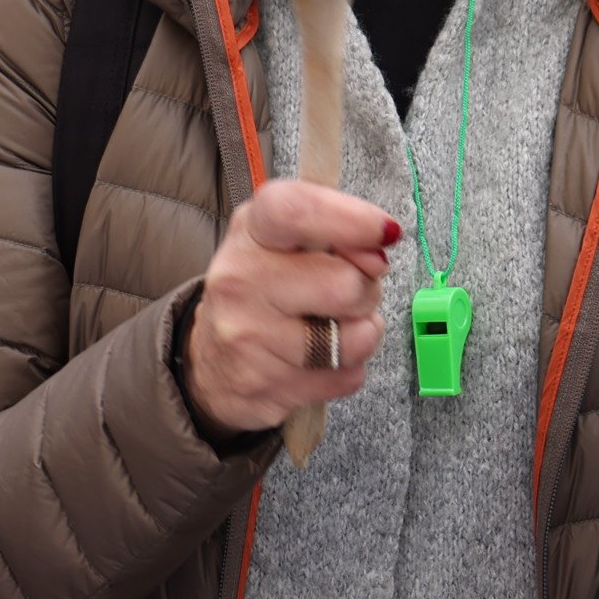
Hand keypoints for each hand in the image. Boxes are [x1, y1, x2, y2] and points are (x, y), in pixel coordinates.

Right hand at [182, 179, 397, 435]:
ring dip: (361, 334)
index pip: (295, 212)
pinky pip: (346, 378)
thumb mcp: (286, 240)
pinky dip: (346, 371)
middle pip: (346, 284)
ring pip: (355, 339)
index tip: (386, 232)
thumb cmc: (265, 289)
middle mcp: (239, 280)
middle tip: (347, 293)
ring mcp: (248, 338)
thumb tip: (380, 246)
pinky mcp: (265, 387)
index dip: (351, 219)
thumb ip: (335, 230)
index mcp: (250, 231)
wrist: (212, 363)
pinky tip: (317, 361)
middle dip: (367, 290)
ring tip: (331, 329)